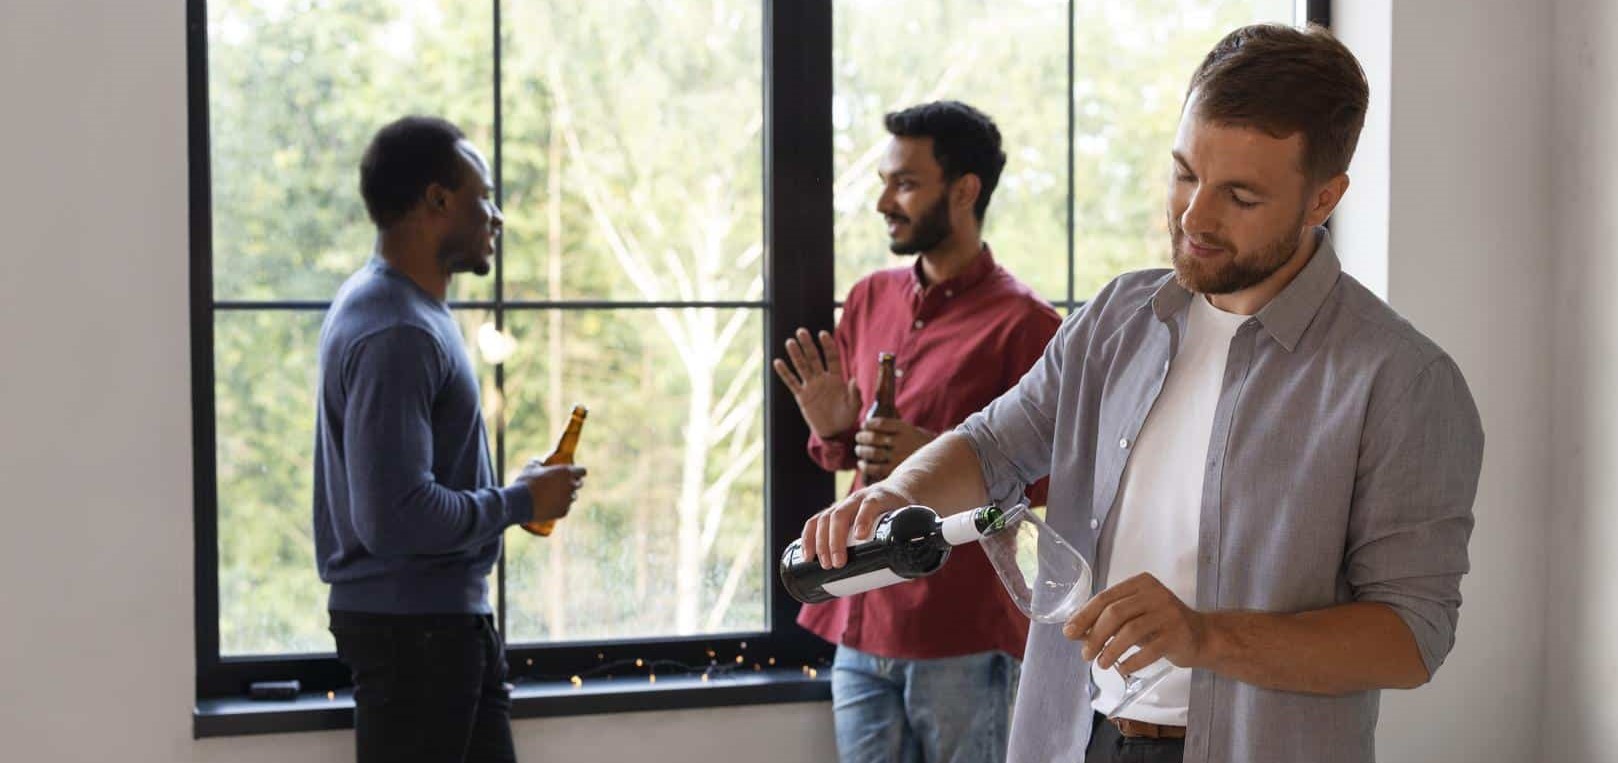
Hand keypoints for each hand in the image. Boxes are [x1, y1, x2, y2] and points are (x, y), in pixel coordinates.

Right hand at [518, 461, 586, 522]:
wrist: (520, 503)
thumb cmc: (526, 482)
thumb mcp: (530, 467)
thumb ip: (538, 462)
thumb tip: (539, 462)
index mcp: (565, 472)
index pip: (582, 471)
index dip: (578, 471)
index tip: (573, 473)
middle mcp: (570, 486)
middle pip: (579, 484)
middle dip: (573, 483)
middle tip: (563, 483)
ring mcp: (567, 501)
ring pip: (573, 497)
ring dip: (567, 496)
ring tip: (555, 495)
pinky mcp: (562, 512)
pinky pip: (566, 508)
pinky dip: (561, 507)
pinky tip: (552, 505)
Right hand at [772, 328, 861, 438]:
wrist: (834, 432)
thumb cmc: (847, 418)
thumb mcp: (854, 407)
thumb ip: (854, 394)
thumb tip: (853, 380)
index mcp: (836, 378)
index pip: (831, 358)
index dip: (827, 346)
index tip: (822, 334)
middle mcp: (822, 379)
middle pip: (814, 358)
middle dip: (808, 345)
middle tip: (801, 331)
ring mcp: (811, 387)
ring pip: (802, 367)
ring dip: (796, 355)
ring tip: (790, 342)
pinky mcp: (802, 397)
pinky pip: (792, 383)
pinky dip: (785, 373)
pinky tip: (778, 362)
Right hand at [799, 483, 913, 568]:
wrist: (895, 491)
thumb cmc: (902, 511)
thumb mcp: (909, 520)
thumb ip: (909, 542)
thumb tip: (913, 575)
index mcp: (880, 497)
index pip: (870, 504)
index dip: (864, 518)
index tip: (861, 536)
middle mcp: (858, 498)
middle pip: (841, 514)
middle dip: (836, 540)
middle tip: (838, 564)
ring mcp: (843, 504)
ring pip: (825, 517)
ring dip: (820, 541)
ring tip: (823, 564)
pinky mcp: (833, 512)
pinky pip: (815, 521)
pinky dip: (808, 537)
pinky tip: (807, 555)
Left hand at [854, 417, 935, 480]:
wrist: (940, 461)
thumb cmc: (919, 445)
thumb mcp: (911, 430)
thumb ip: (894, 427)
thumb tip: (871, 424)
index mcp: (905, 429)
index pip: (880, 424)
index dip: (868, 424)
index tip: (864, 425)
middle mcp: (902, 442)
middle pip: (874, 438)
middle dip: (862, 438)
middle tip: (858, 438)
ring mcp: (899, 457)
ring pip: (873, 453)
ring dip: (862, 451)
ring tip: (859, 450)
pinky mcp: (896, 470)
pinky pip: (876, 468)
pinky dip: (866, 466)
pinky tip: (862, 464)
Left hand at [1062, 573, 1208, 675]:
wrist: (1202, 637)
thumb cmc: (1160, 626)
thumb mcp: (1133, 618)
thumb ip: (1107, 622)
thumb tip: (1074, 633)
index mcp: (1140, 583)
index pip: (1105, 597)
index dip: (1084, 616)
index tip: (1069, 633)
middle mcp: (1155, 593)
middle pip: (1115, 613)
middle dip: (1095, 635)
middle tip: (1085, 655)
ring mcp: (1168, 612)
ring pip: (1130, 631)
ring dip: (1111, 650)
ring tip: (1101, 664)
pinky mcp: (1178, 633)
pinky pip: (1149, 650)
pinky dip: (1132, 662)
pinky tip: (1123, 669)